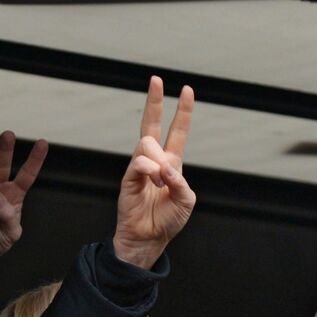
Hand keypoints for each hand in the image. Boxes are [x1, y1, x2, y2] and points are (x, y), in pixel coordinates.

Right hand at [112, 77, 195, 269]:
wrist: (148, 237)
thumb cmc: (167, 220)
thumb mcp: (186, 200)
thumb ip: (181, 181)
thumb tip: (164, 166)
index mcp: (172, 162)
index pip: (177, 131)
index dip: (183, 111)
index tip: (187, 90)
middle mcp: (155, 160)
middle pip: (152, 123)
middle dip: (155, 100)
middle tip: (156, 78)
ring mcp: (139, 166)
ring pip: (147, 143)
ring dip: (159, 161)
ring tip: (161, 182)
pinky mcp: (128, 176)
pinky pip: (139, 161)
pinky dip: (150, 170)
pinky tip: (154, 181)